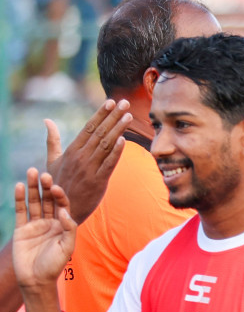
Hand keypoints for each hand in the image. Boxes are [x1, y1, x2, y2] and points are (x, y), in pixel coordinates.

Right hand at [13, 169, 77, 289]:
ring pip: (34, 202)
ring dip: (32, 188)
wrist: (36, 280)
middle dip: (46, 187)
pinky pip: (20, 211)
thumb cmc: (54, 265)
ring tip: (31, 172)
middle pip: (48, 200)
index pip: (62, 205)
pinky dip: (19, 199)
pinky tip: (19, 186)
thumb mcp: (67, 247)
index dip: (60, 196)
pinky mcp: (21, 229)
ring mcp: (35, 224)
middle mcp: (50, 222)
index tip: (56, 188)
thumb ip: (68, 228)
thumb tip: (62, 210)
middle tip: (44, 173)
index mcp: (63, 225)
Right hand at [45, 100, 131, 222]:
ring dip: (118, 129)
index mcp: (71, 151)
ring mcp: (89, 169)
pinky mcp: (98, 181)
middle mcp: (80, 157)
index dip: (100, 114)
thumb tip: (47, 120)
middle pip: (99, 133)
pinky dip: (116, 152)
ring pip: (106, 145)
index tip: (110, 101)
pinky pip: (109, 164)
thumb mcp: (53, 161)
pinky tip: (124, 140)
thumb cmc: (57, 184)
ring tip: (128, 116)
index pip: (88, 128)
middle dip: (113, 116)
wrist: (62, 210)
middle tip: (125, 102)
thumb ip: (52, 140)